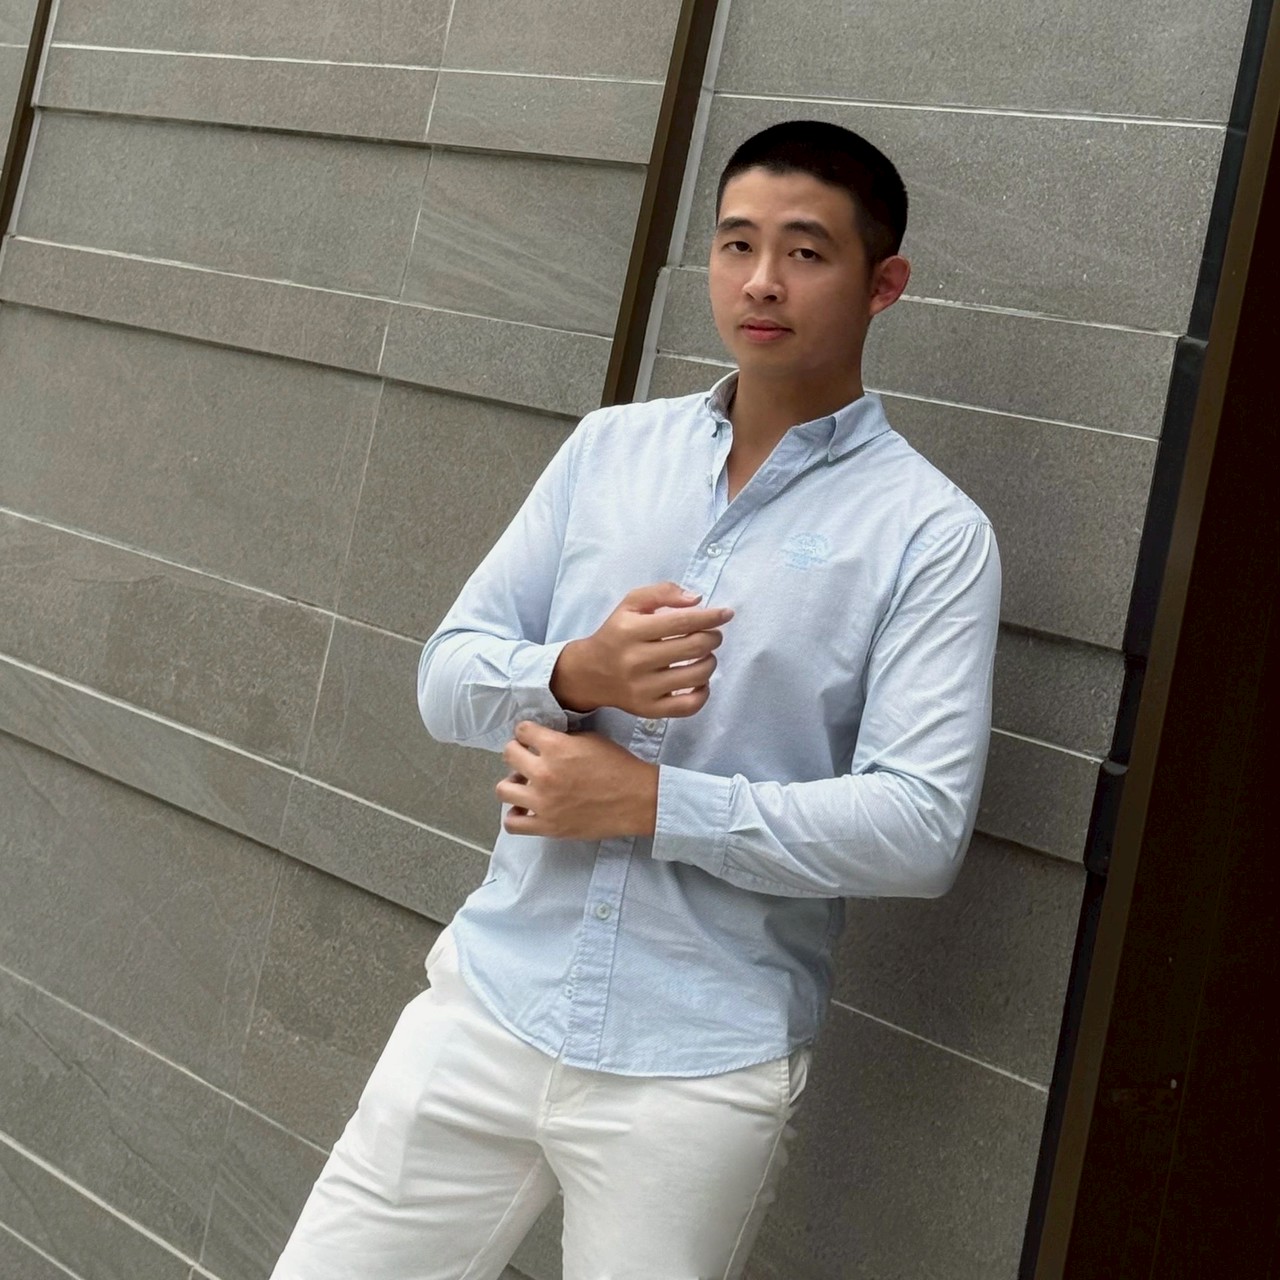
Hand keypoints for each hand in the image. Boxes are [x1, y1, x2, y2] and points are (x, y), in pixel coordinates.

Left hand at [497, 723, 657, 838]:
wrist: (637, 800)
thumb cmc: (619, 767)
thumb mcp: (591, 739)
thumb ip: (562, 738)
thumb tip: (544, 741)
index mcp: (556, 747)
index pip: (522, 731)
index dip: (527, 732)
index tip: (531, 738)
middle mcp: (544, 773)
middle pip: (508, 755)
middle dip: (517, 752)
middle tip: (527, 758)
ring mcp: (543, 802)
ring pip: (503, 789)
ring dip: (512, 783)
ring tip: (525, 785)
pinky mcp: (548, 826)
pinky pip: (513, 824)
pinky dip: (515, 816)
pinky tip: (526, 809)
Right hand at [551, 582, 732, 718]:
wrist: (589, 673)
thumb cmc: (616, 634)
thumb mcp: (630, 604)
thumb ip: (662, 593)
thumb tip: (697, 600)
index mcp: (631, 630)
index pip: (681, 622)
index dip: (710, 617)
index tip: (726, 614)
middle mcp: (636, 661)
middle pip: (693, 647)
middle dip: (713, 638)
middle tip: (712, 635)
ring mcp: (642, 689)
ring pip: (696, 676)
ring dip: (710, 661)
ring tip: (705, 655)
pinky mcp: (648, 710)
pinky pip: (689, 706)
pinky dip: (704, 692)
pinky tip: (700, 681)